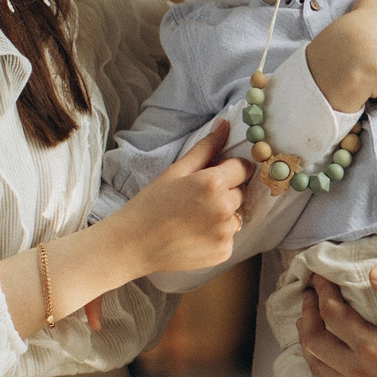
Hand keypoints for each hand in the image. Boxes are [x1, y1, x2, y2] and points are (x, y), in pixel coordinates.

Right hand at [119, 118, 252, 276]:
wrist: (132, 245)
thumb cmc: (150, 204)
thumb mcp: (176, 170)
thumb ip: (206, 148)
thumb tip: (225, 124)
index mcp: (213, 183)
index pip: (244, 167)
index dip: (230, 169)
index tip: (215, 175)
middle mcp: (225, 208)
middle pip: (242, 191)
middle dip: (227, 191)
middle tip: (197, 199)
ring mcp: (225, 233)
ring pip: (237, 215)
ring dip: (224, 214)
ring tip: (194, 218)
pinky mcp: (223, 252)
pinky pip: (230, 236)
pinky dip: (217, 235)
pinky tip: (194, 235)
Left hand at [279, 268, 376, 376]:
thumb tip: (371, 272)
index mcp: (372, 345)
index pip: (332, 313)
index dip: (321, 291)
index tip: (318, 277)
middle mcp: (359, 373)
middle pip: (315, 340)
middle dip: (308, 314)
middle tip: (310, 297)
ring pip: (317, 368)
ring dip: (305, 344)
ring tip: (305, 324)